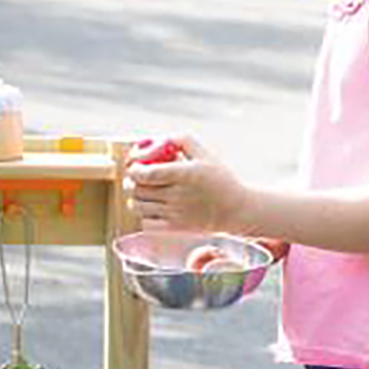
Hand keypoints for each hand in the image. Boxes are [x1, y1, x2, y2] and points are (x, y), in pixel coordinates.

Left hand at [123, 136, 243, 231]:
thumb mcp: (204, 155)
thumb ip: (182, 142)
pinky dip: (144, 215)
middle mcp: (178, 195)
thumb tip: (159, 139)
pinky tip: (151, 208)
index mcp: (185, 174)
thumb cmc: (219, 180)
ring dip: (135, 198)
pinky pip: (147, 223)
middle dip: (132, 182)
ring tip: (141, 192)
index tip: (134, 166)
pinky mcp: (175, 229)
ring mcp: (175, 214)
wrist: (235, 209)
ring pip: (139, 207)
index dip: (134, 169)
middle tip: (135, 178)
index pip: (147, 174)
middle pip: (139, 189)